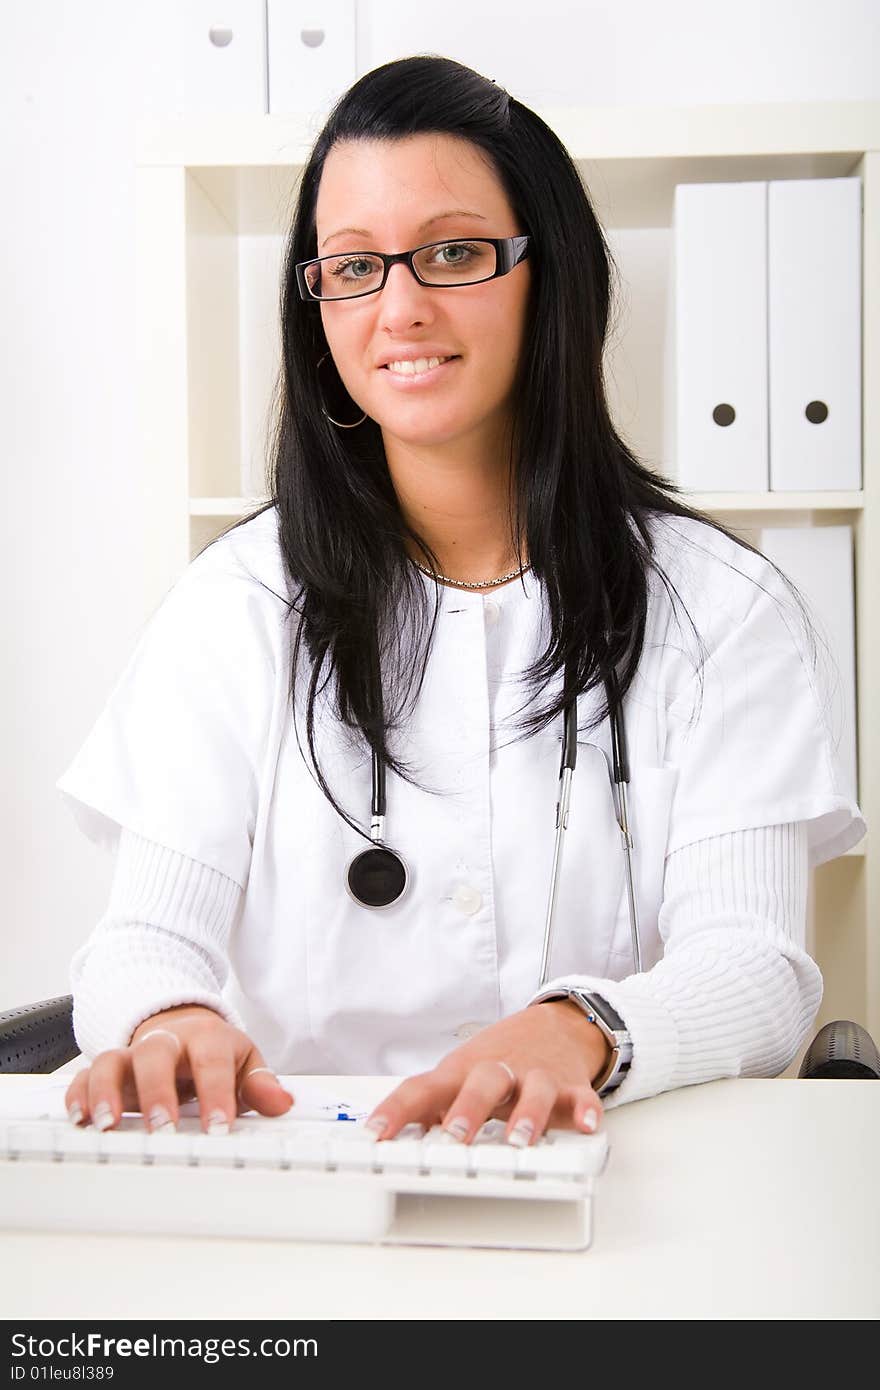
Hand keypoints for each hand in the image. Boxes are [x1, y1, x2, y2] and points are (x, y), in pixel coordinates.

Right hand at [63, 1003, 293, 1134]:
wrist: (183, 1024)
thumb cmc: (216, 1053)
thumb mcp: (244, 1062)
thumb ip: (260, 1085)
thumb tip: (281, 1104)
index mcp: (206, 1038)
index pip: (211, 1060)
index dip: (215, 1093)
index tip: (218, 1127)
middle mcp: (166, 1042)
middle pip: (156, 1054)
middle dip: (157, 1091)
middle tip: (163, 1128)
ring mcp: (132, 1055)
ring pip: (111, 1061)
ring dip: (107, 1092)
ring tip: (108, 1126)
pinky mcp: (109, 1071)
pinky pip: (85, 1076)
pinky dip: (79, 1096)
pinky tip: (81, 1121)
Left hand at [363, 1000, 610, 1146]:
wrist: (553, 1025)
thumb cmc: (497, 1059)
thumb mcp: (459, 1076)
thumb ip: (431, 1106)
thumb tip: (389, 1139)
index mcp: (461, 1072)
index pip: (422, 1088)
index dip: (397, 1110)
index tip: (375, 1133)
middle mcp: (498, 1071)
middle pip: (480, 1083)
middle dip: (467, 1110)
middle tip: (454, 1136)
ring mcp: (535, 1076)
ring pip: (532, 1090)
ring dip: (526, 1113)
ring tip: (519, 1139)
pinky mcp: (569, 1085)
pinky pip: (581, 1097)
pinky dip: (586, 1110)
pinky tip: (587, 1124)